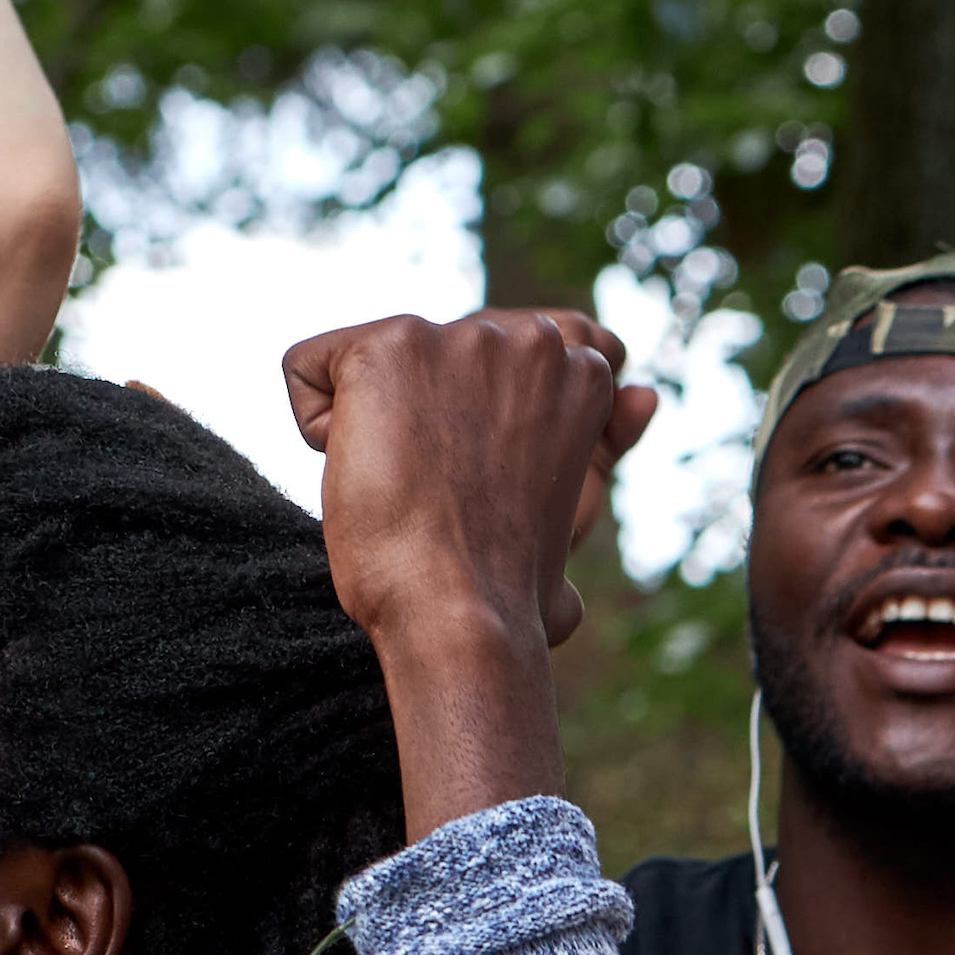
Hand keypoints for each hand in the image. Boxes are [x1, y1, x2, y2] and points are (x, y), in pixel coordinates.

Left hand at [288, 308, 656, 663]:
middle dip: (422, 418)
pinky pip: (308, 370)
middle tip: (439, 491)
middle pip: (427, 358)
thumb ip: (605, 447)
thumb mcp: (581, 505)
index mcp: (580, 375)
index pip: (492, 358)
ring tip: (405, 485)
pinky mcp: (387, 349)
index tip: (479, 479)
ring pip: (368, 365)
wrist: (462, 615)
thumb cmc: (513, 588)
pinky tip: (357, 471)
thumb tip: (646, 396)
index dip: (472, 424)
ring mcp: (457, 339)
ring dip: (371, 424)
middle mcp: (526, 340)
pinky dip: (314, 427)